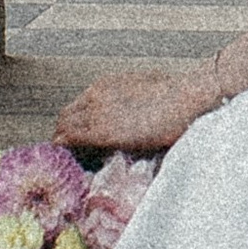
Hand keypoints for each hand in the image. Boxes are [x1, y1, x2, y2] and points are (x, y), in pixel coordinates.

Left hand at [50, 65, 224, 154]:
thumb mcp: (142, 90)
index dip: (73, 125)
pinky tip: (72, 163)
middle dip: (64, 135)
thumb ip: (127, 101)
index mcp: (104, 85)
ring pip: (64, 129)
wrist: (183, 98)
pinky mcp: (103, 132)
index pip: (75, 107)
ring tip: (71, 162)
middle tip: (71, 154)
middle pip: (65, 118)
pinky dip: (68, 151)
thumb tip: (128, 116)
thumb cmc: (173, 95)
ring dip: (64, 145)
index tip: (76, 139)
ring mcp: (96, 113)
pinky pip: (72, 141)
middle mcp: (94, 96)